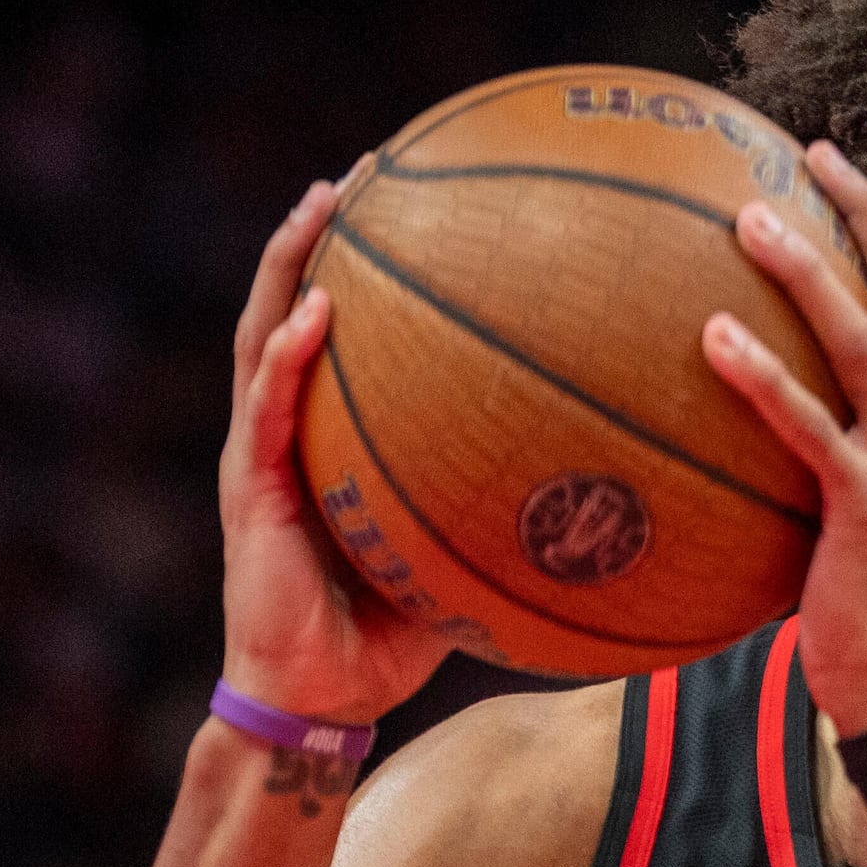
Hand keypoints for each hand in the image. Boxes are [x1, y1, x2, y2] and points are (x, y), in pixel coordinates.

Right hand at [217, 181, 451, 725]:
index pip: (346, 331)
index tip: (415, 197)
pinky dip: (288, 355)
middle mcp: (289, 429)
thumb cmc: (391, 635)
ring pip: (265, 333)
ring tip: (323, 201)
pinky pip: (268, 407)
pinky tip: (315, 313)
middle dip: (325, 232)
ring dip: (292, 263)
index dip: (370, 265)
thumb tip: (614, 483)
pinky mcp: (252, 487)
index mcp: (330, 437)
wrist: (321, 700)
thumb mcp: (460, 555)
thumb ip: (505, 507)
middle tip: (371, 165)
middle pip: (298, 302)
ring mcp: (263, 452)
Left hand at [704, 143, 866, 737]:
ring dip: (805, 272)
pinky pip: (808, 426)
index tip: (838, 173)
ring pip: (858, 340)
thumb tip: (757, 424)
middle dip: (865, 213)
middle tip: (808, 156)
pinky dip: (761, 377)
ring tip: (749, 219)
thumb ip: (836, 458)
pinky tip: (710, 338)